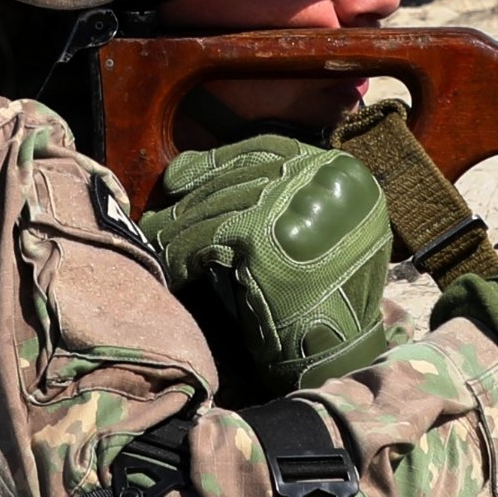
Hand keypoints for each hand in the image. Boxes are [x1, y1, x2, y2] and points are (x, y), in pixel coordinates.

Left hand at [141, 136, 398, 397]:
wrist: (337, 348)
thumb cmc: (332, 296)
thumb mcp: (329, 227)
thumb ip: (294, 195)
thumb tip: (222, 168)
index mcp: (343, 173)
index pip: (270, 148)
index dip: (221, 160)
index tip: (185, 174)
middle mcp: (322, 180)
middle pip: (240, 176)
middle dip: (195, 195)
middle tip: (161, 211)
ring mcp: (292, 204)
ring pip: (217, 205)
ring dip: (179, 224)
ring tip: (154, 235)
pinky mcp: (261, 236)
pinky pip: (204, 238)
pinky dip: (180, 252)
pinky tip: (168, 265)